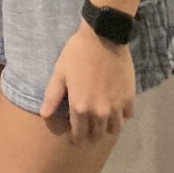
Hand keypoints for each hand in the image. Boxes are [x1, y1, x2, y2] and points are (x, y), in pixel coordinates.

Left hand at [40, 24, 135, 142]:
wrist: (103, 37)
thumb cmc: (77, 53)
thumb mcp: (60, 72)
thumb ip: (52, 96)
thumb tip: (44, 114)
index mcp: (80, 107)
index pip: (79, 133)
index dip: (76, 136)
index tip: (76, 135)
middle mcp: (99, 112)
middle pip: (97, 134)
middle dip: (91, 133)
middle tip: (88, 127)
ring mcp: (116, 107)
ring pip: (114, 129)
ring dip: (107, 126)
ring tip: (103, 118)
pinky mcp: (129, 99)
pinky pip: (127, 115)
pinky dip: (122, 114)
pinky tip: (115, 104)